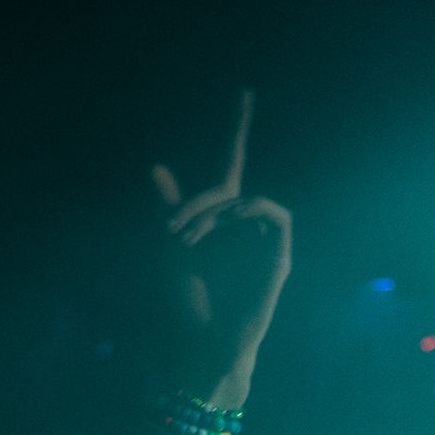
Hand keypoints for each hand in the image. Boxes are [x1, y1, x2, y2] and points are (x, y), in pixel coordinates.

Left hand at [149, 90, 292, 409]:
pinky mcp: (279, 258)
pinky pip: (275, 215)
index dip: (236, 128)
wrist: (198, 342)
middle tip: (170, 229)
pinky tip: (228, 222)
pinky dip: (250, 211)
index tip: (243, 92)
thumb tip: (155, 166)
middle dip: (194, 201)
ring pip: (244, 199)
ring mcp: (264, 240)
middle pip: (225, 184)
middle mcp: (244, 225)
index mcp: (217, 219)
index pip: (230, 163)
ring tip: (188, 241)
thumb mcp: (166, 247)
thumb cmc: (184, 302)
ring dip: (212, 213)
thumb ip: (166, 208)